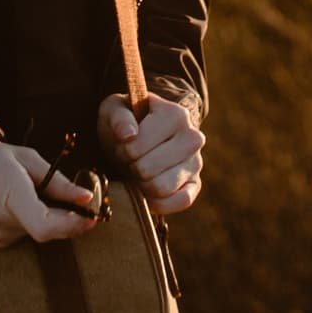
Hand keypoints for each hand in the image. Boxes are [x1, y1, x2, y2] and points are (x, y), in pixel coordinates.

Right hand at [0, 141, 104, 248]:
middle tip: (70, 199)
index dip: (71, 225)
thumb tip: (86, 198)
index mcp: (7, 194)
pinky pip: (23, 235)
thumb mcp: (27, 159)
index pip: (44, 225)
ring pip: (35, 233)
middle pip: (46, 229)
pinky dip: (28, 221)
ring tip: (26, 193)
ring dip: (42, 217)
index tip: (92, 217)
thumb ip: (58, 182)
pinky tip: (13, 204)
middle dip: (63, 217)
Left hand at [97, 91, 204, 213]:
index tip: (123, 143)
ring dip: (141, 184)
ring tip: (139, 170)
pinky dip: (157, 202)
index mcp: (175, 115)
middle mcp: (193, 138)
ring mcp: (196, 163)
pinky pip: (179, 202)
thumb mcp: (115, 110)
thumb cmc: (126, 121)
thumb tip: (128, 136)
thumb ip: (119, 118)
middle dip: (131, 167)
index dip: (123, 149)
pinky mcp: (195, 185)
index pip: (138, 146)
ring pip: (161, 188)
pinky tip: (146, 190)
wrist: (139, 134)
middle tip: (129, 159)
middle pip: (147, 170)